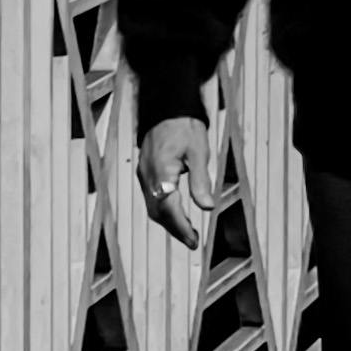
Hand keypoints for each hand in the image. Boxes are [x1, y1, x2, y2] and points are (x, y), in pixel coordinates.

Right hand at [138, 114, 216, 245]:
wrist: (167, 108)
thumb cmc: (185, 127)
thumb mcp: (199, 152)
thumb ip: (200, 181)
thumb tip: (207, 207)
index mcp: (161, 172)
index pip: (168, 208)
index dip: (180, 227)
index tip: (193, 240)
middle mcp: (148, 176)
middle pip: (158, 212)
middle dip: (175, 229)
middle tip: (193, 242)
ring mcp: (143, 174)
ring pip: (153, 207)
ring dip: (169, 222)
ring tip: (188, 233)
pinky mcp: (144, 171)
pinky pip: (152, 198)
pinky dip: (164, 210)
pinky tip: (176, 213)